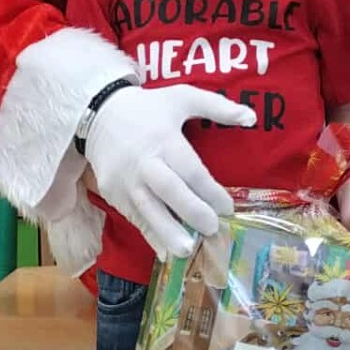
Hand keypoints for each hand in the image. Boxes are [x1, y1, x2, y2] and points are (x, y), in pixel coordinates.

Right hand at [86, 83, 254, 260]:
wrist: (97, 113)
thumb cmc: (147, 108)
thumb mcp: (182, 97)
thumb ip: (217, 107)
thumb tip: (251, 115)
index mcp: (164, 139)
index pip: (190, 169)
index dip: (210, 190)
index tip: (228, 208)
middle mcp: (144, 162)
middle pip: (169, 190)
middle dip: (191, 211)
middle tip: (212, 229)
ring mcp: (126, 180)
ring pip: (147, 209)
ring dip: (167, 231)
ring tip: (186, 251)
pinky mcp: (113, 192)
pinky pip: (134, 217)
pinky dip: (149, 235)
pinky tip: (164, 252)